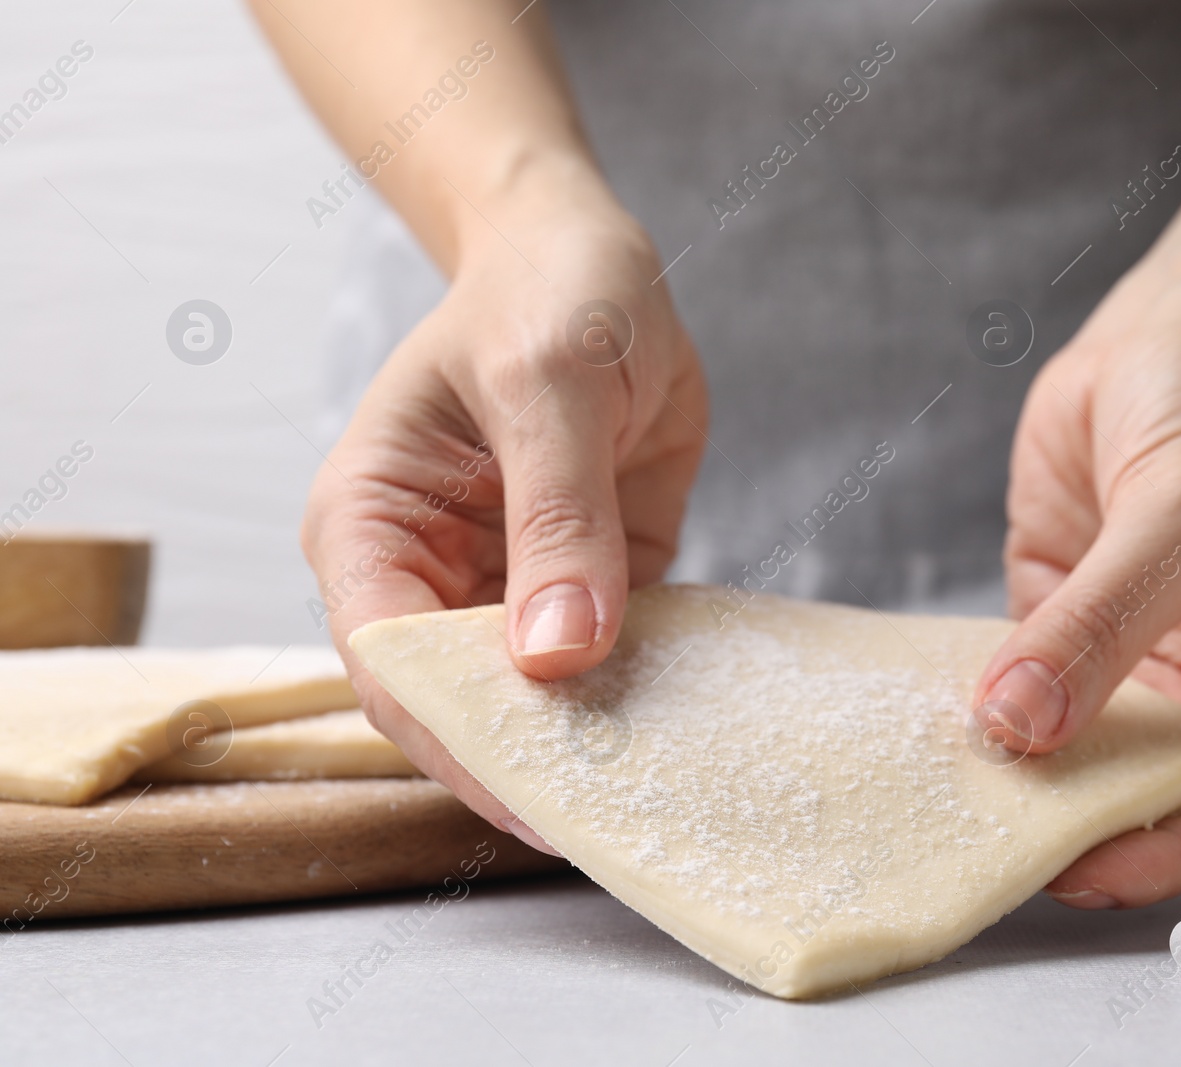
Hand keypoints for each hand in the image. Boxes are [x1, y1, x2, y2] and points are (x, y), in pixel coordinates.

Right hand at [301, 206, 705, 852]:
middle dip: (528, 758)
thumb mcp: (547, 381)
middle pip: (458, 703)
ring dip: (592, 741)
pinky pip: (607, 663)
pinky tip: (693, 734)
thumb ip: (556, 514)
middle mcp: (427, 573)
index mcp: (368, 524)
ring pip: (534, 700)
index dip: (459, 739)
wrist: (596, 262)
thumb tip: (558, 657)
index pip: (393, 665)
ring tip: (662, 795)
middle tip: (614, 817)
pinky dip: (643, 698)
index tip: (539, 797)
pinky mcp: (582, 588)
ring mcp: (505, 588)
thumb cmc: (543, 292)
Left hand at [972, 259, 1180, 907]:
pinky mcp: (1066, 630)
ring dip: (1018, 775)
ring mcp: (1135, 670)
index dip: (1161, 856)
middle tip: (989, 846)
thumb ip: (1101, 626)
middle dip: (1075, 826)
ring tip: (950, 797)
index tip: (1076, 867)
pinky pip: (1021, 691)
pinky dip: (984, 712)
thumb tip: (1019, 725)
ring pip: (1074, 757)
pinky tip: (935, 727)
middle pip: (1146, 802)